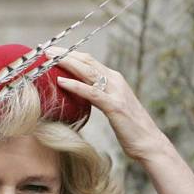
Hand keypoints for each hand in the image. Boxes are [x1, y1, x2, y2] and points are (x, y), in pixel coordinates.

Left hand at [48, 46, 169, 162]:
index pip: (89, 62)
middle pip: (86, 61)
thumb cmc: (130, 129)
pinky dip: (75, 85)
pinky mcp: (114, 106)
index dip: (70, 55)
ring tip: (49, 59)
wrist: (149, 143)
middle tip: (45, 50)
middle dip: (65, 54)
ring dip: (66, 63)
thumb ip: (100, 98)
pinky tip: (61, 81)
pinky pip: (92, 92)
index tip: (52, 53)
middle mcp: (115, 81)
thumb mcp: (113, 108)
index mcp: (114, 80)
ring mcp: (116, 92)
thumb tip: (83, 96)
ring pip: (88, 71)